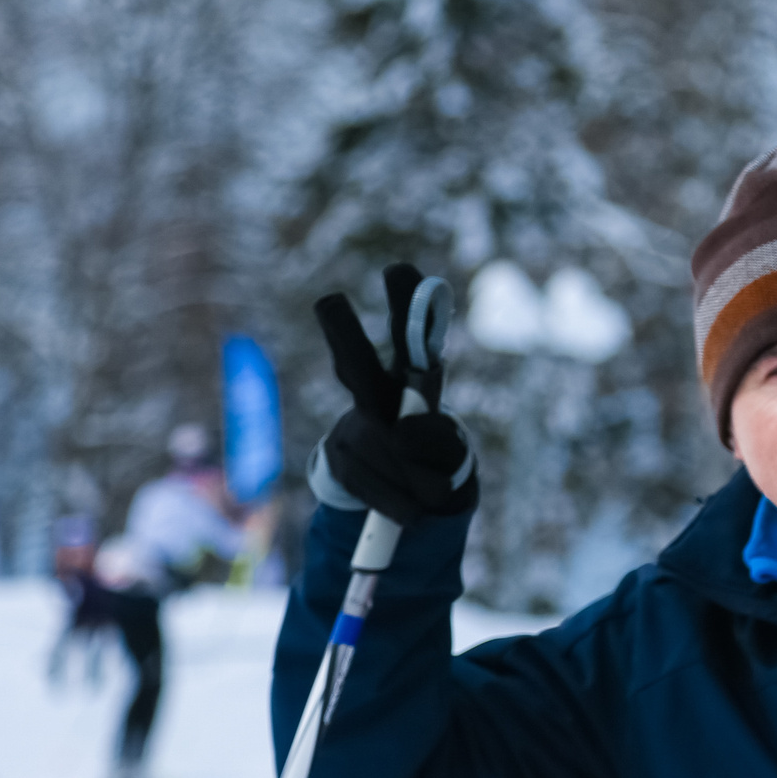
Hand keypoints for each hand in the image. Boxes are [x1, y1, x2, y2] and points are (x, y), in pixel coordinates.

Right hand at [315, 263, 476, 524]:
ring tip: (431, 486)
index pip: (410, 340)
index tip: (402, 269)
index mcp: (406, 380)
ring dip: (420, 480)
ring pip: (391, 455)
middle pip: (358, 368)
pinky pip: (383, 491)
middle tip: (328, 300)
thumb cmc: (430, 455)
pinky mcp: (338, 461)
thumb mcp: (448, 447)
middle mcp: (371, 394)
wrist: (398, 490)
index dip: (408, 307)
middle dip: (345, 335)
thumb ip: (437, 441)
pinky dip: (404, 505)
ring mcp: (352, 426)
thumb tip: (401, 440)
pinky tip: (411, 508)